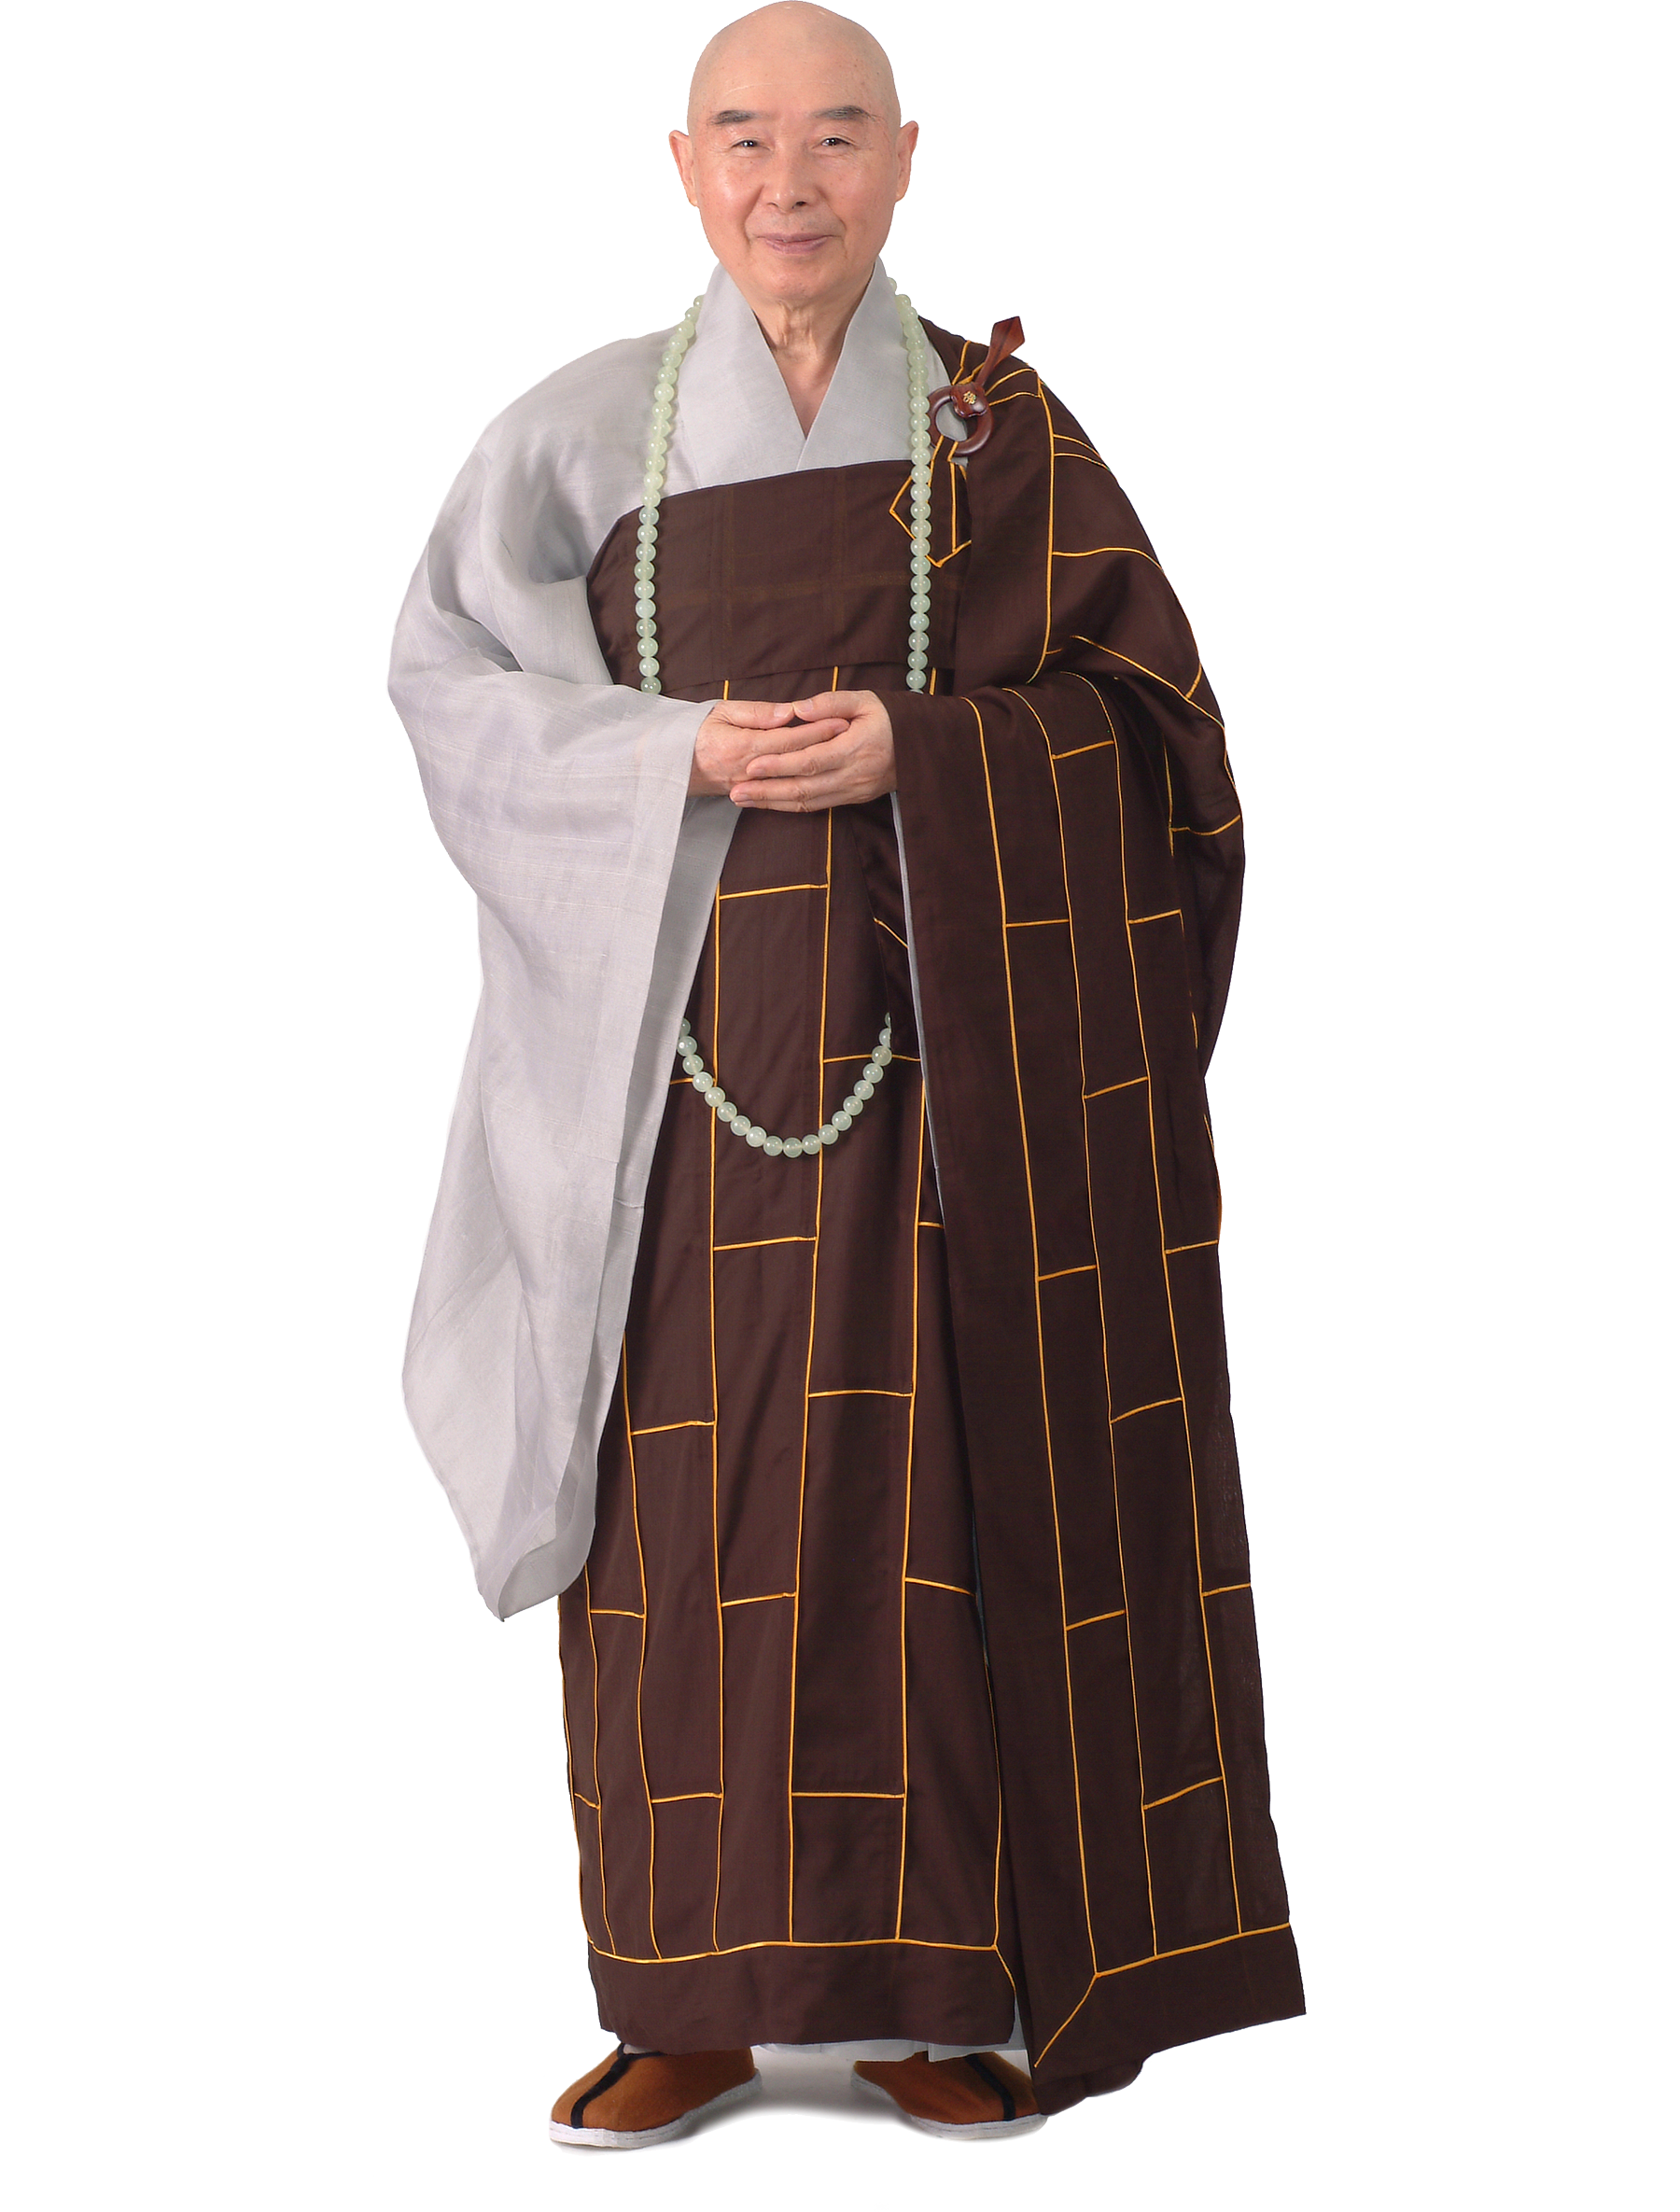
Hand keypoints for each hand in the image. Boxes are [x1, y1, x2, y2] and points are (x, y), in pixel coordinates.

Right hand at [688, 696, 847, 796]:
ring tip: (844, 757)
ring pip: (792, 780)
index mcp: (741, 746)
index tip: (842, 721)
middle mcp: (747, 771)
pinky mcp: (749, 795)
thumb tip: (786, 714)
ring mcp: (749, 787)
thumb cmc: (696, 731)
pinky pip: (781, 795)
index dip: (816, 730)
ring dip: (819, 769)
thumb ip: (755, 713)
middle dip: (826, 748)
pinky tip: (821, 781)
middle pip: (795, 760)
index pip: (788, 739)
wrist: (670, 765)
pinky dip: (803, 787)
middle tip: (853, 737)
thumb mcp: (721, 711)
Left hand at [729, 690, 896, 811]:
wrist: (924, 746)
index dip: (779, 765)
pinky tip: (770, 804)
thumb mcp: (865, 700)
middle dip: (766, 792)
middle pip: (804, 788)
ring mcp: (855, 791)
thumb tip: (798, 709)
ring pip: (808, 803)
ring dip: (773, 804)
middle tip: (735, 792)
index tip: (751, 765)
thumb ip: (831, 702)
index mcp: (856, 748)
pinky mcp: (855, 799)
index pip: (811, 760)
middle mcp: (854, 775)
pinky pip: (818, 807)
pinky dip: (791, 806)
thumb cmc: (891, 717)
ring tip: (743, 801)